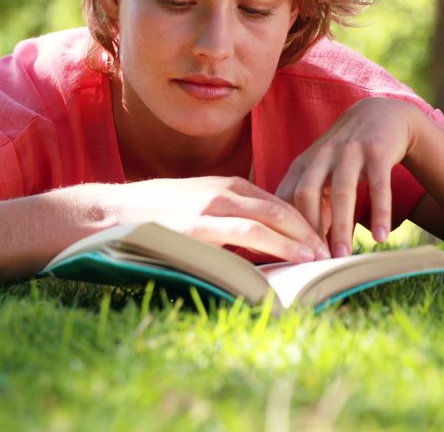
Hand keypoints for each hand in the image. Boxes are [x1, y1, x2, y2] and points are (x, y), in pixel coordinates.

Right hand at [108, 176, 326, 261]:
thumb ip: (227, 216)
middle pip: (281, 209)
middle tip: (330, 252)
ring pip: (269, 221)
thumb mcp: (197, 205)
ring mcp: (211, 207)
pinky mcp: (199, 226)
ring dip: (298, 241)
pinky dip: (272, 246)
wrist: (112, 212)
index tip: (323, 239)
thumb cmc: (155, 213)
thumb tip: (257, 243)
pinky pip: (245, 235)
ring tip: (318, 258)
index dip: (305, 221)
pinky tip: (287, 259)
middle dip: (310, 231)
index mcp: (226, 184)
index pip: (278, 201)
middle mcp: (224, 191)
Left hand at [275, 98, 421, 257]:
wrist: (381, 114)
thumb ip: (311, 204)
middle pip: (306, 194)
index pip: (285, 198)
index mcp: (303, 164)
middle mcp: (322, 156)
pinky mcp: (377, 151)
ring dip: (341, 226)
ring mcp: (349, 151)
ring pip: (342, 191)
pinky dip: (379, 212)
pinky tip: (380, 237)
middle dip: (308, 229)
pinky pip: (379, 185)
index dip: (284, 226)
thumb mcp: (322, 173)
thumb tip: (302, 244)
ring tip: (343, 256)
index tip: (286, 254)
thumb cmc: (346, 154)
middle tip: (313, 261)